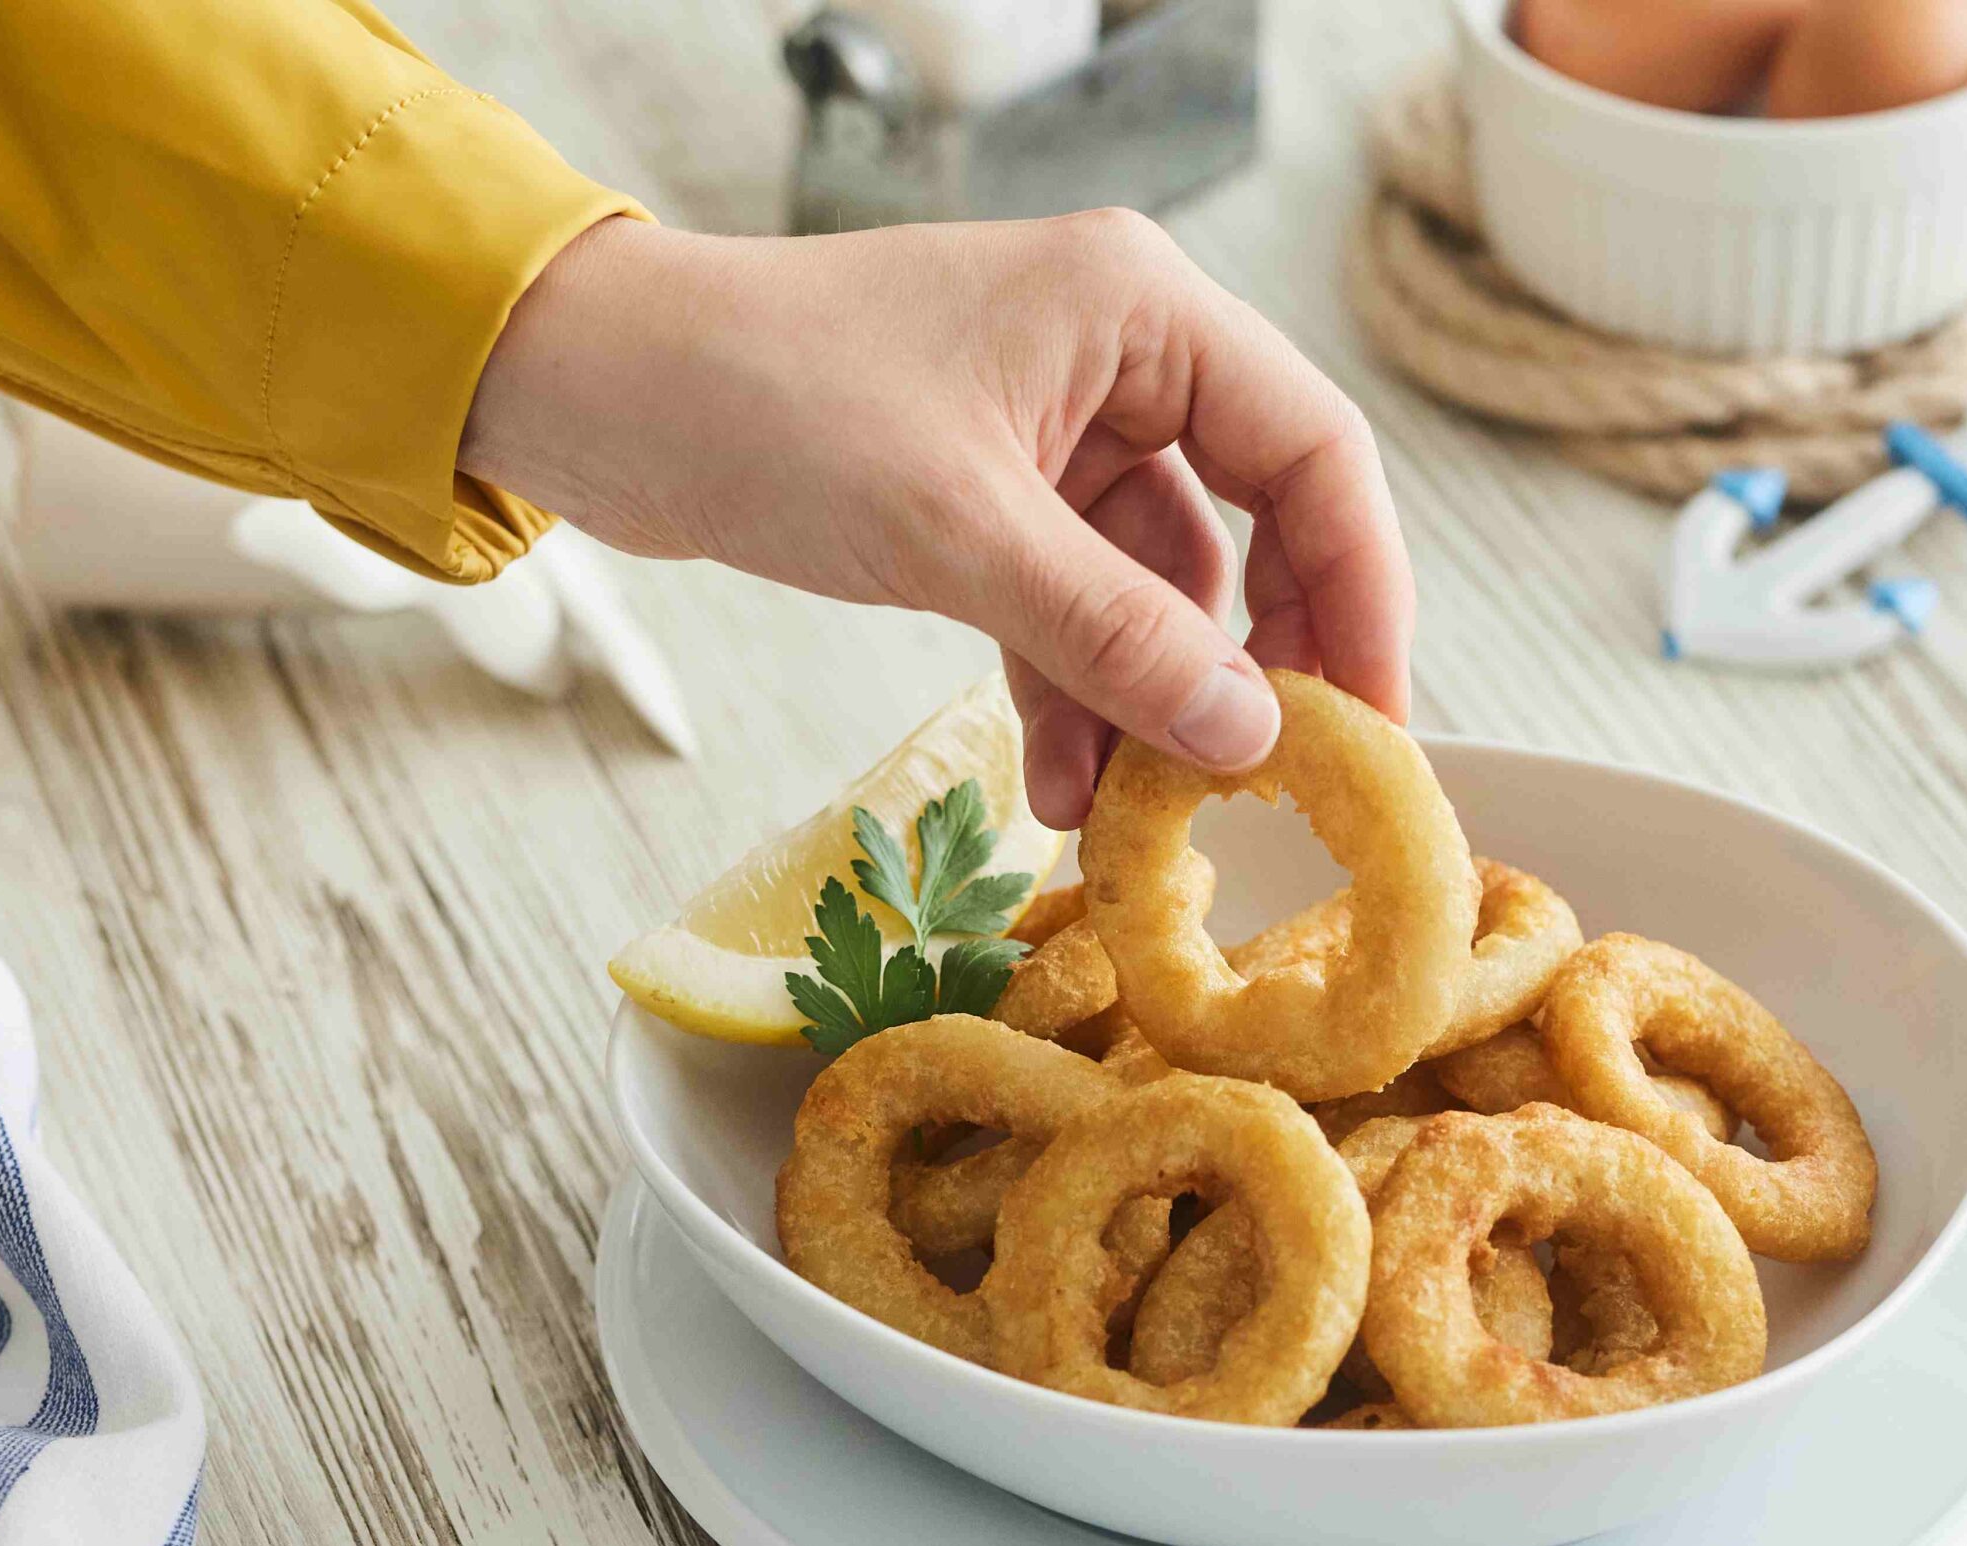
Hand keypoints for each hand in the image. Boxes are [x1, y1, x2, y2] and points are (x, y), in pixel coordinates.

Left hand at [460, 212, 1413, 826]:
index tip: (1368, 729)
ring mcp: (1053, 437)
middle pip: (1252, 532)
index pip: (1315, 454)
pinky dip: (1072, 698)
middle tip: (1262, 789)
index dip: (1360, 597)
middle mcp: (1116, 363)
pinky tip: (1059, 788)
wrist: (599, 396)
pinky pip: (1073, 616)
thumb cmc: (765, 402)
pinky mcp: (991, 504)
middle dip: (1247, 669)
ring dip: (1143, 707)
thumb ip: (1115, 636)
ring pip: (1154, 595)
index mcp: (1139, 310)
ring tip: (1125, 814)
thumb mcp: (960, 531)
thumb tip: (1252, 737)